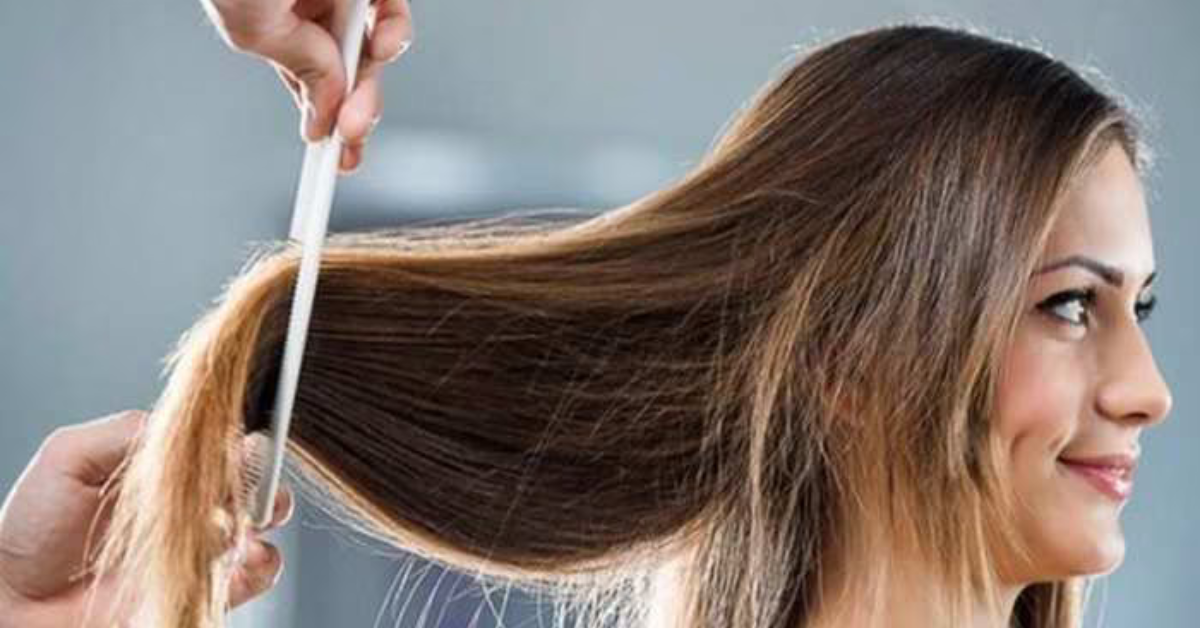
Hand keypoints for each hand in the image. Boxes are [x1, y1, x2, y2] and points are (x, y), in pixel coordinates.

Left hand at [0, 410, 293, 626]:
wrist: (15, 603)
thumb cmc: (31, 530)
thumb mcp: (70, 456)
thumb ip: (129, 430)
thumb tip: (192, 428)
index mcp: (163, 468)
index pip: (219, 442)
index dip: (236, 439)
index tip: (236, 442)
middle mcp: (188, 504)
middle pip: (252, 478)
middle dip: (260, 473)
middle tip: (244, 479)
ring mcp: (199, 547)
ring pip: (262, 521)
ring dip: (263, 513)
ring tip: (235, 520)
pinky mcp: (205, 589)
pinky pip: (256, 574)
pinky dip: (262, 561)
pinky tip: (244, 554)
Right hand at [202, 0, 415, 173]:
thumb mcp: (255, 29)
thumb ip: (299, 70)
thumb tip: (328, 113)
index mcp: (275, 22)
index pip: (308, 83)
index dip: (327, 125)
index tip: (341, 166)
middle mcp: (310, 5)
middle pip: (349, 70)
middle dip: (357, 107)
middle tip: (356, 136)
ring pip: (376, 45)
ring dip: (377, 73)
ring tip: (364, 85)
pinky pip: (392, 7)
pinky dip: (394, 29)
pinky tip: (383, 39)